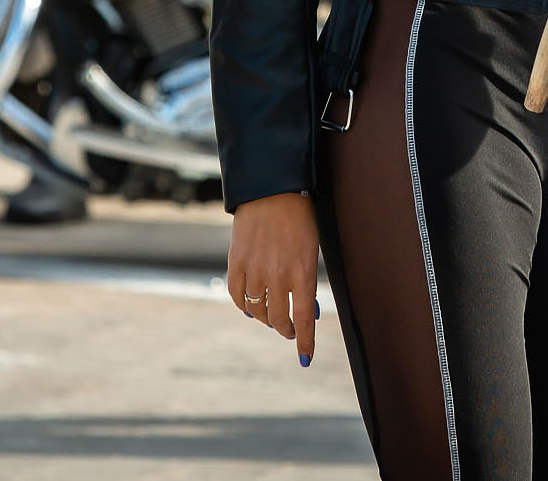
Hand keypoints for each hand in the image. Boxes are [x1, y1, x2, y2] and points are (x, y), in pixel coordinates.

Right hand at [227, 192, 319, 365]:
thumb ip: (306, 280)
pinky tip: (250, 306)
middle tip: (289, 330)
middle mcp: (278, 275)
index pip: (303, 319)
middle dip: (286, 330)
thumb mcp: (311, 249)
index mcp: (303, 272)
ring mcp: (254, 269)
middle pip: (279, 319)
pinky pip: (237, 295)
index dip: (305, 342)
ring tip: (271, 316)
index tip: (305, 358)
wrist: (272, 189)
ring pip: (257, 310)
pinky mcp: (236, 262)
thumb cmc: (299, 218)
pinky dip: (244, 305)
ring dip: (266, 318)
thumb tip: (305, 311)